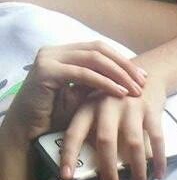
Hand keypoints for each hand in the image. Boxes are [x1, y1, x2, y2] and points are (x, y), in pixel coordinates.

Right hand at [1, 40, 146, 145]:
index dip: (122, 61)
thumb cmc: (55, 118)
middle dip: (124, 65)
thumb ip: (97, 87)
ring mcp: (50, 58)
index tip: (142, 76)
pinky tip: (120, 93)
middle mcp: (56, 51)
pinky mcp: (47, 70)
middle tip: (144, 81)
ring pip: (93, 58)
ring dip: (118, 73)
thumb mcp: (82, 99)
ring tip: (136, 89)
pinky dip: (104, 83)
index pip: (99, 49)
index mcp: (64, 54)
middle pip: (98, 49)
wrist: (29, 130)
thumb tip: (127, 84)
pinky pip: (83, 73)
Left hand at [60, 73, 167, 179]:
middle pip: (105, 142)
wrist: (147, 72)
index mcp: (88, 106)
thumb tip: (81, 164)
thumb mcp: (97, 106)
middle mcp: (106, 105)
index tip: (67, 179)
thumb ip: (89, 128)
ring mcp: (130, 106)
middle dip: (109, 172)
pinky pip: (156, 139)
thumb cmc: (117, 98)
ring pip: (133, 145)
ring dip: (138, 172)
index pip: (74, 132)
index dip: (69, 156)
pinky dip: (160, 159)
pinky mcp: (151, 109)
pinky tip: (160, 176)